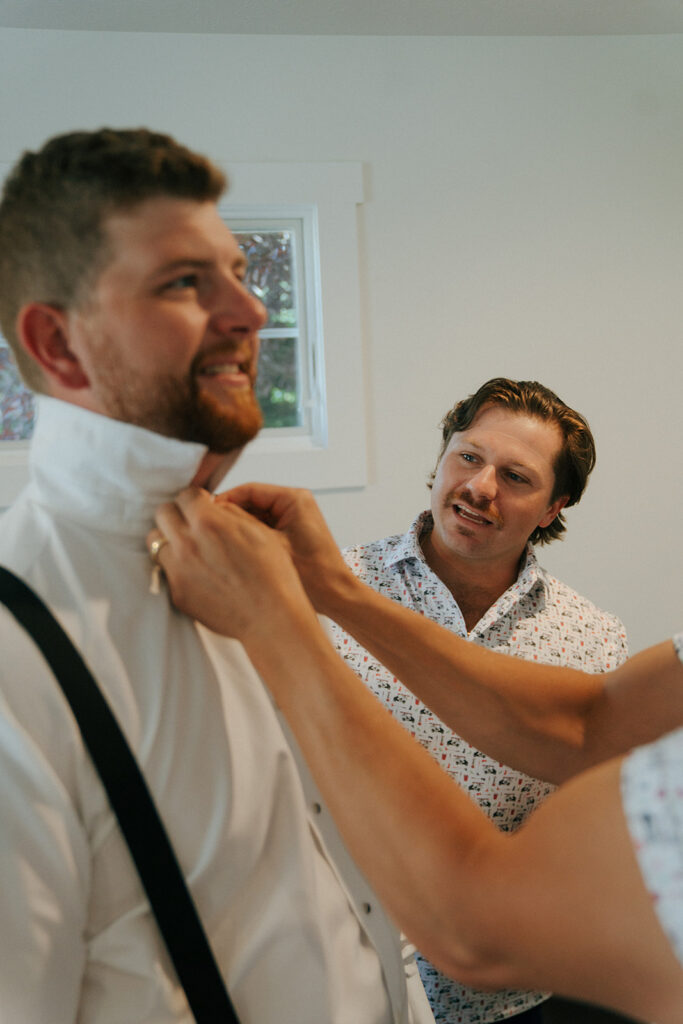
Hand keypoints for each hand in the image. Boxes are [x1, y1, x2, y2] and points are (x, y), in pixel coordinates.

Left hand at [148, 487, 315, 642]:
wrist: (271, 616)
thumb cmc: (271, 573)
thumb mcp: (257, 530)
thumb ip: (228, 510)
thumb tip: (211, 504)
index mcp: (208, 522)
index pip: (184, 495)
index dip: (196, 499)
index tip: (202, 506)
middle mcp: (187, 543)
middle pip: (163, 513)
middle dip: (178, 514)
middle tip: (193, 523)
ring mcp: (178, 570)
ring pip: (156, 541)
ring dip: (170, 539)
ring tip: (191, 548)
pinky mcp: (177, 592)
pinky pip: (166, 570)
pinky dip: (176, 566)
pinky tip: (198, 572)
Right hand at [216, 483, 353, 614]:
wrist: (336, 597)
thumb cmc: (315, 577)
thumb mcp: (269, 548)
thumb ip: (242, 528)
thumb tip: (214, 515)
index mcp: (294, 499)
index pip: (248, 490)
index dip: (223, 502)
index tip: (205, 513)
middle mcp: (295, 504)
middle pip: (250, 502)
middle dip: (230, 517)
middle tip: (207, 531)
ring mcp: (293, 518)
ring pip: (254, 517)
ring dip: (238, 529)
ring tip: (218, 543)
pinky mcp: (291, 533)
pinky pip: (263, 530)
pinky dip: (249, 539)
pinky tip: (234, 552)